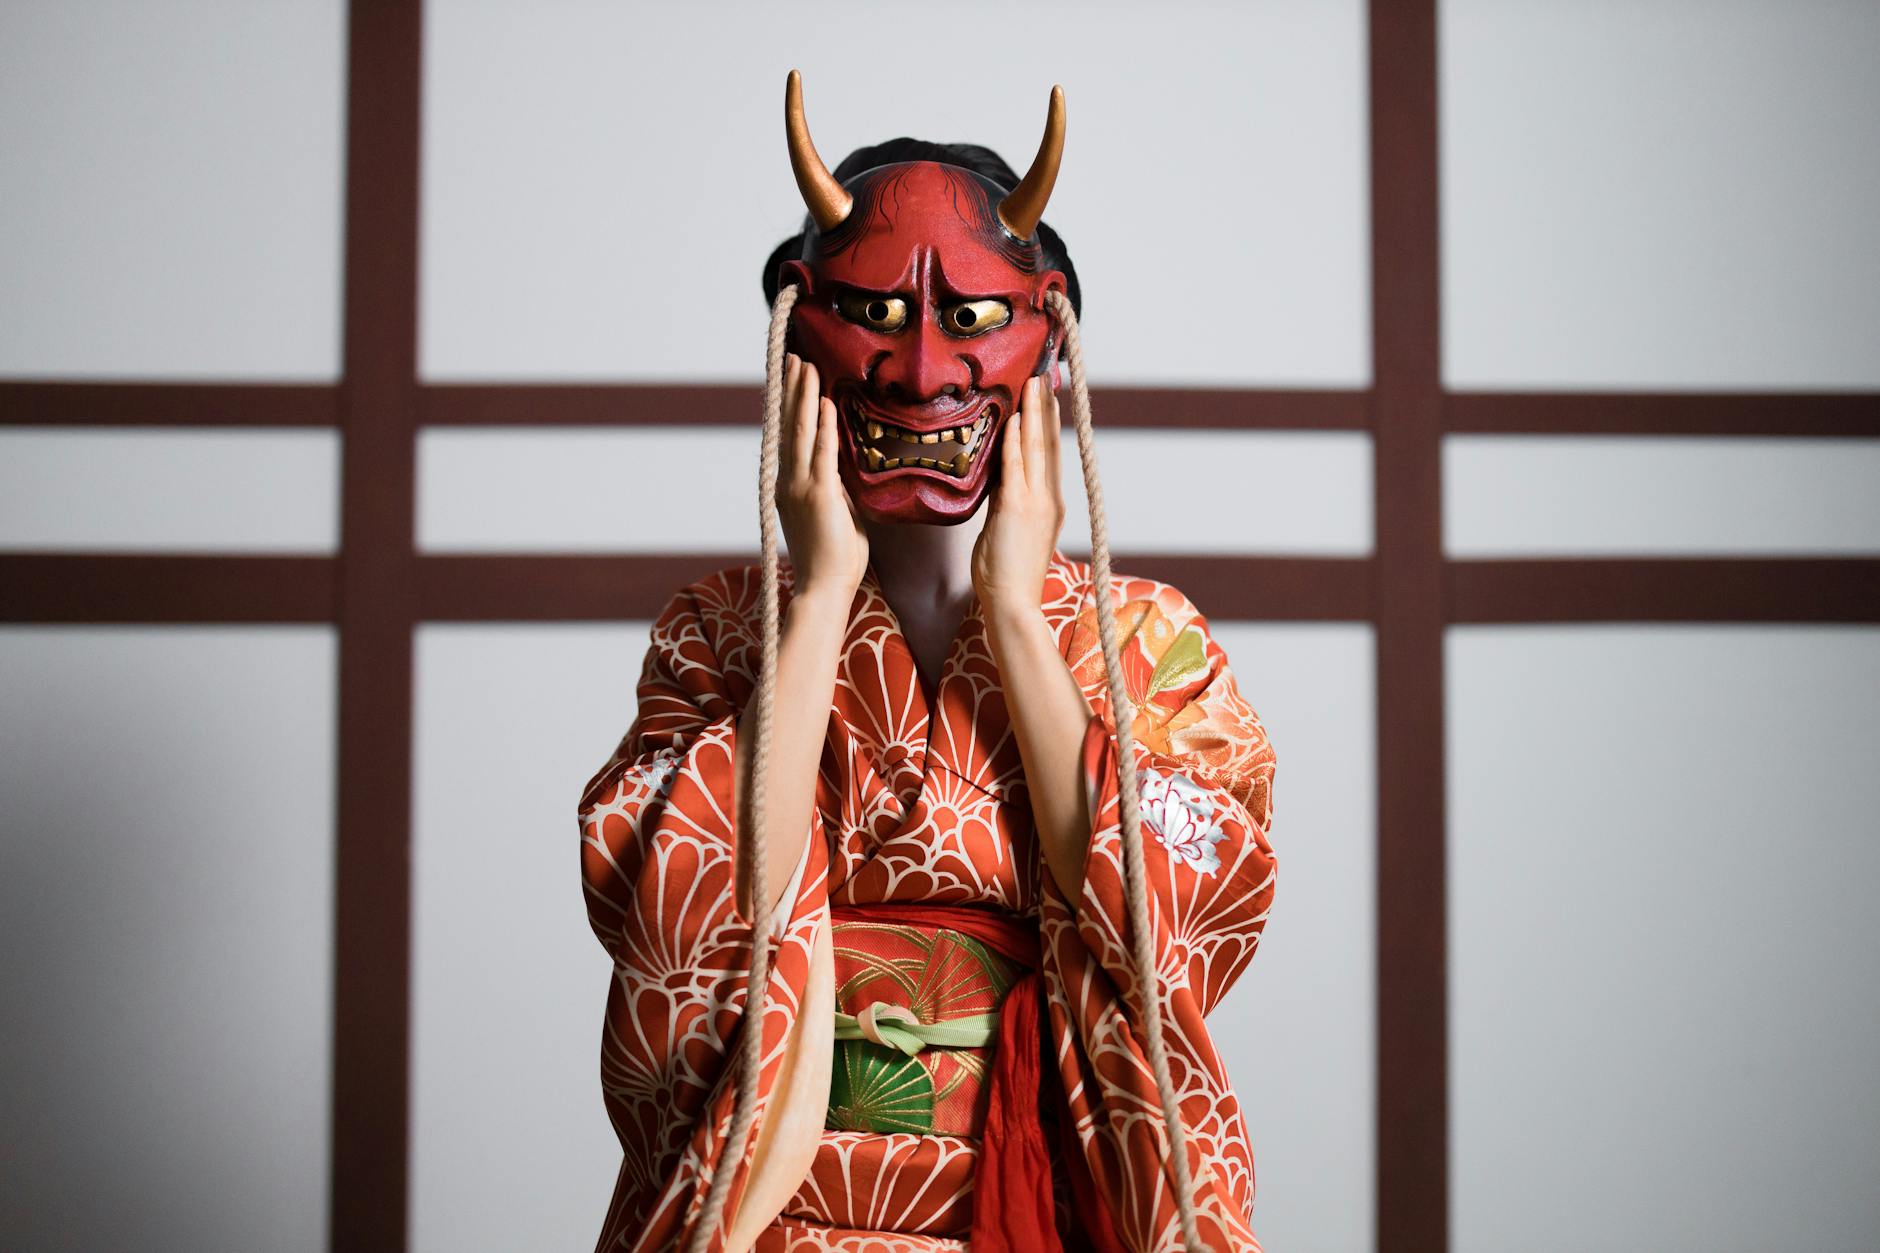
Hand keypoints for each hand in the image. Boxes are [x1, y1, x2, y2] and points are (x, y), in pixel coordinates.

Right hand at [778, 354, 867, 600]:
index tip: (789, 377)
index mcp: (790, 485)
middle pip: (788, 425)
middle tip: (792, 357)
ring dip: (803, 396)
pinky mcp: (819, 494)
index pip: (788, 436)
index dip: (788, 405)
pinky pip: (823, 452)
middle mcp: (788, 481)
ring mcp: (800, 486)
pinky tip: (825, 401)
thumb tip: (841, 464)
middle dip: (790, 389)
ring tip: (805, 365)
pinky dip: (824, 425)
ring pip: (801, 431)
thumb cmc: (834, 556)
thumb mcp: (836, 511)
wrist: (825, 587)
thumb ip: (835, 485)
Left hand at [972, 376, 1063, 622]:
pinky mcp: (1018, 509)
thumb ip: (1007, 500)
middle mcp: (1049, 498)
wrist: (1012, 603)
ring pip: (1037, 448)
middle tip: (1045, 376)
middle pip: (1050, 443)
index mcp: (1050, 504)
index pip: (1050, 455)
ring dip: (1034, 413)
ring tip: (1034, 383)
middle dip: (1047, 408)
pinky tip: (1013, 419)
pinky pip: (1016, 467)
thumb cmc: (1006, 574)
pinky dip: (1015, 441)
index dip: (1049, 424)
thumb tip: (997, 478)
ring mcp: (1036, 502)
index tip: (1047, 397)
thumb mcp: (1008, 529)